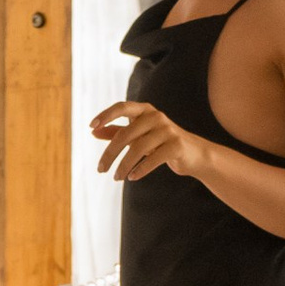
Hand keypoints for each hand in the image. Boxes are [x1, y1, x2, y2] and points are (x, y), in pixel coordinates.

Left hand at [91, 96, 208, 186]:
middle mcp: (156, 116)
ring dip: (124, 165)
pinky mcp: (177, 145)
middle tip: (100, 170)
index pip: (122, 107)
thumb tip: (93, 132)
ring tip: (116, 178)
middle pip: (126, 134)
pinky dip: (140, 169)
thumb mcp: (138, 136)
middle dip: (110, 154)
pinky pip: (153, 158)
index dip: (106, 115)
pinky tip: (132, 178)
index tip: (91, 126)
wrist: (193, 154)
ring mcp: (168, 130)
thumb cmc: (160, 143)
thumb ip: (117, 132)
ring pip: (138, 148)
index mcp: (145, 110)